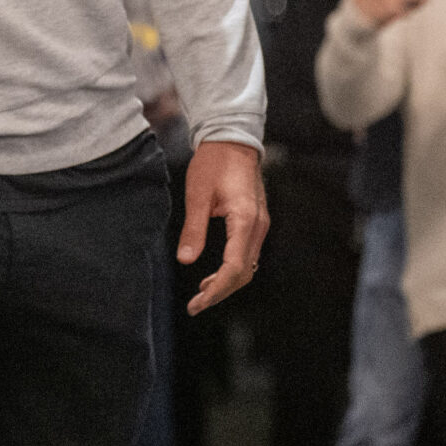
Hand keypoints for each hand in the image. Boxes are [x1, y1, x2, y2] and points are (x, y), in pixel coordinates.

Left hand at [178, 140, 269, 314]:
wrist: (232, 140)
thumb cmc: (213, 163)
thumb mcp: (197, 195)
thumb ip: (193, 229)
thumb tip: (185, 260)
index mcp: (245, 219)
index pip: (235, 267)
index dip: (216, 290)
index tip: (197, 303)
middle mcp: (258, 225)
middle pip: (244, 273)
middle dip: (220, 292)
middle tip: (195, 305)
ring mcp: (260, 224)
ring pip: (248, 266)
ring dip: (227, 283)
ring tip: (201, 294)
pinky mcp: (255, 222)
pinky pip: (247, 254)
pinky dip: (232, 270)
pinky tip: (214, 275)